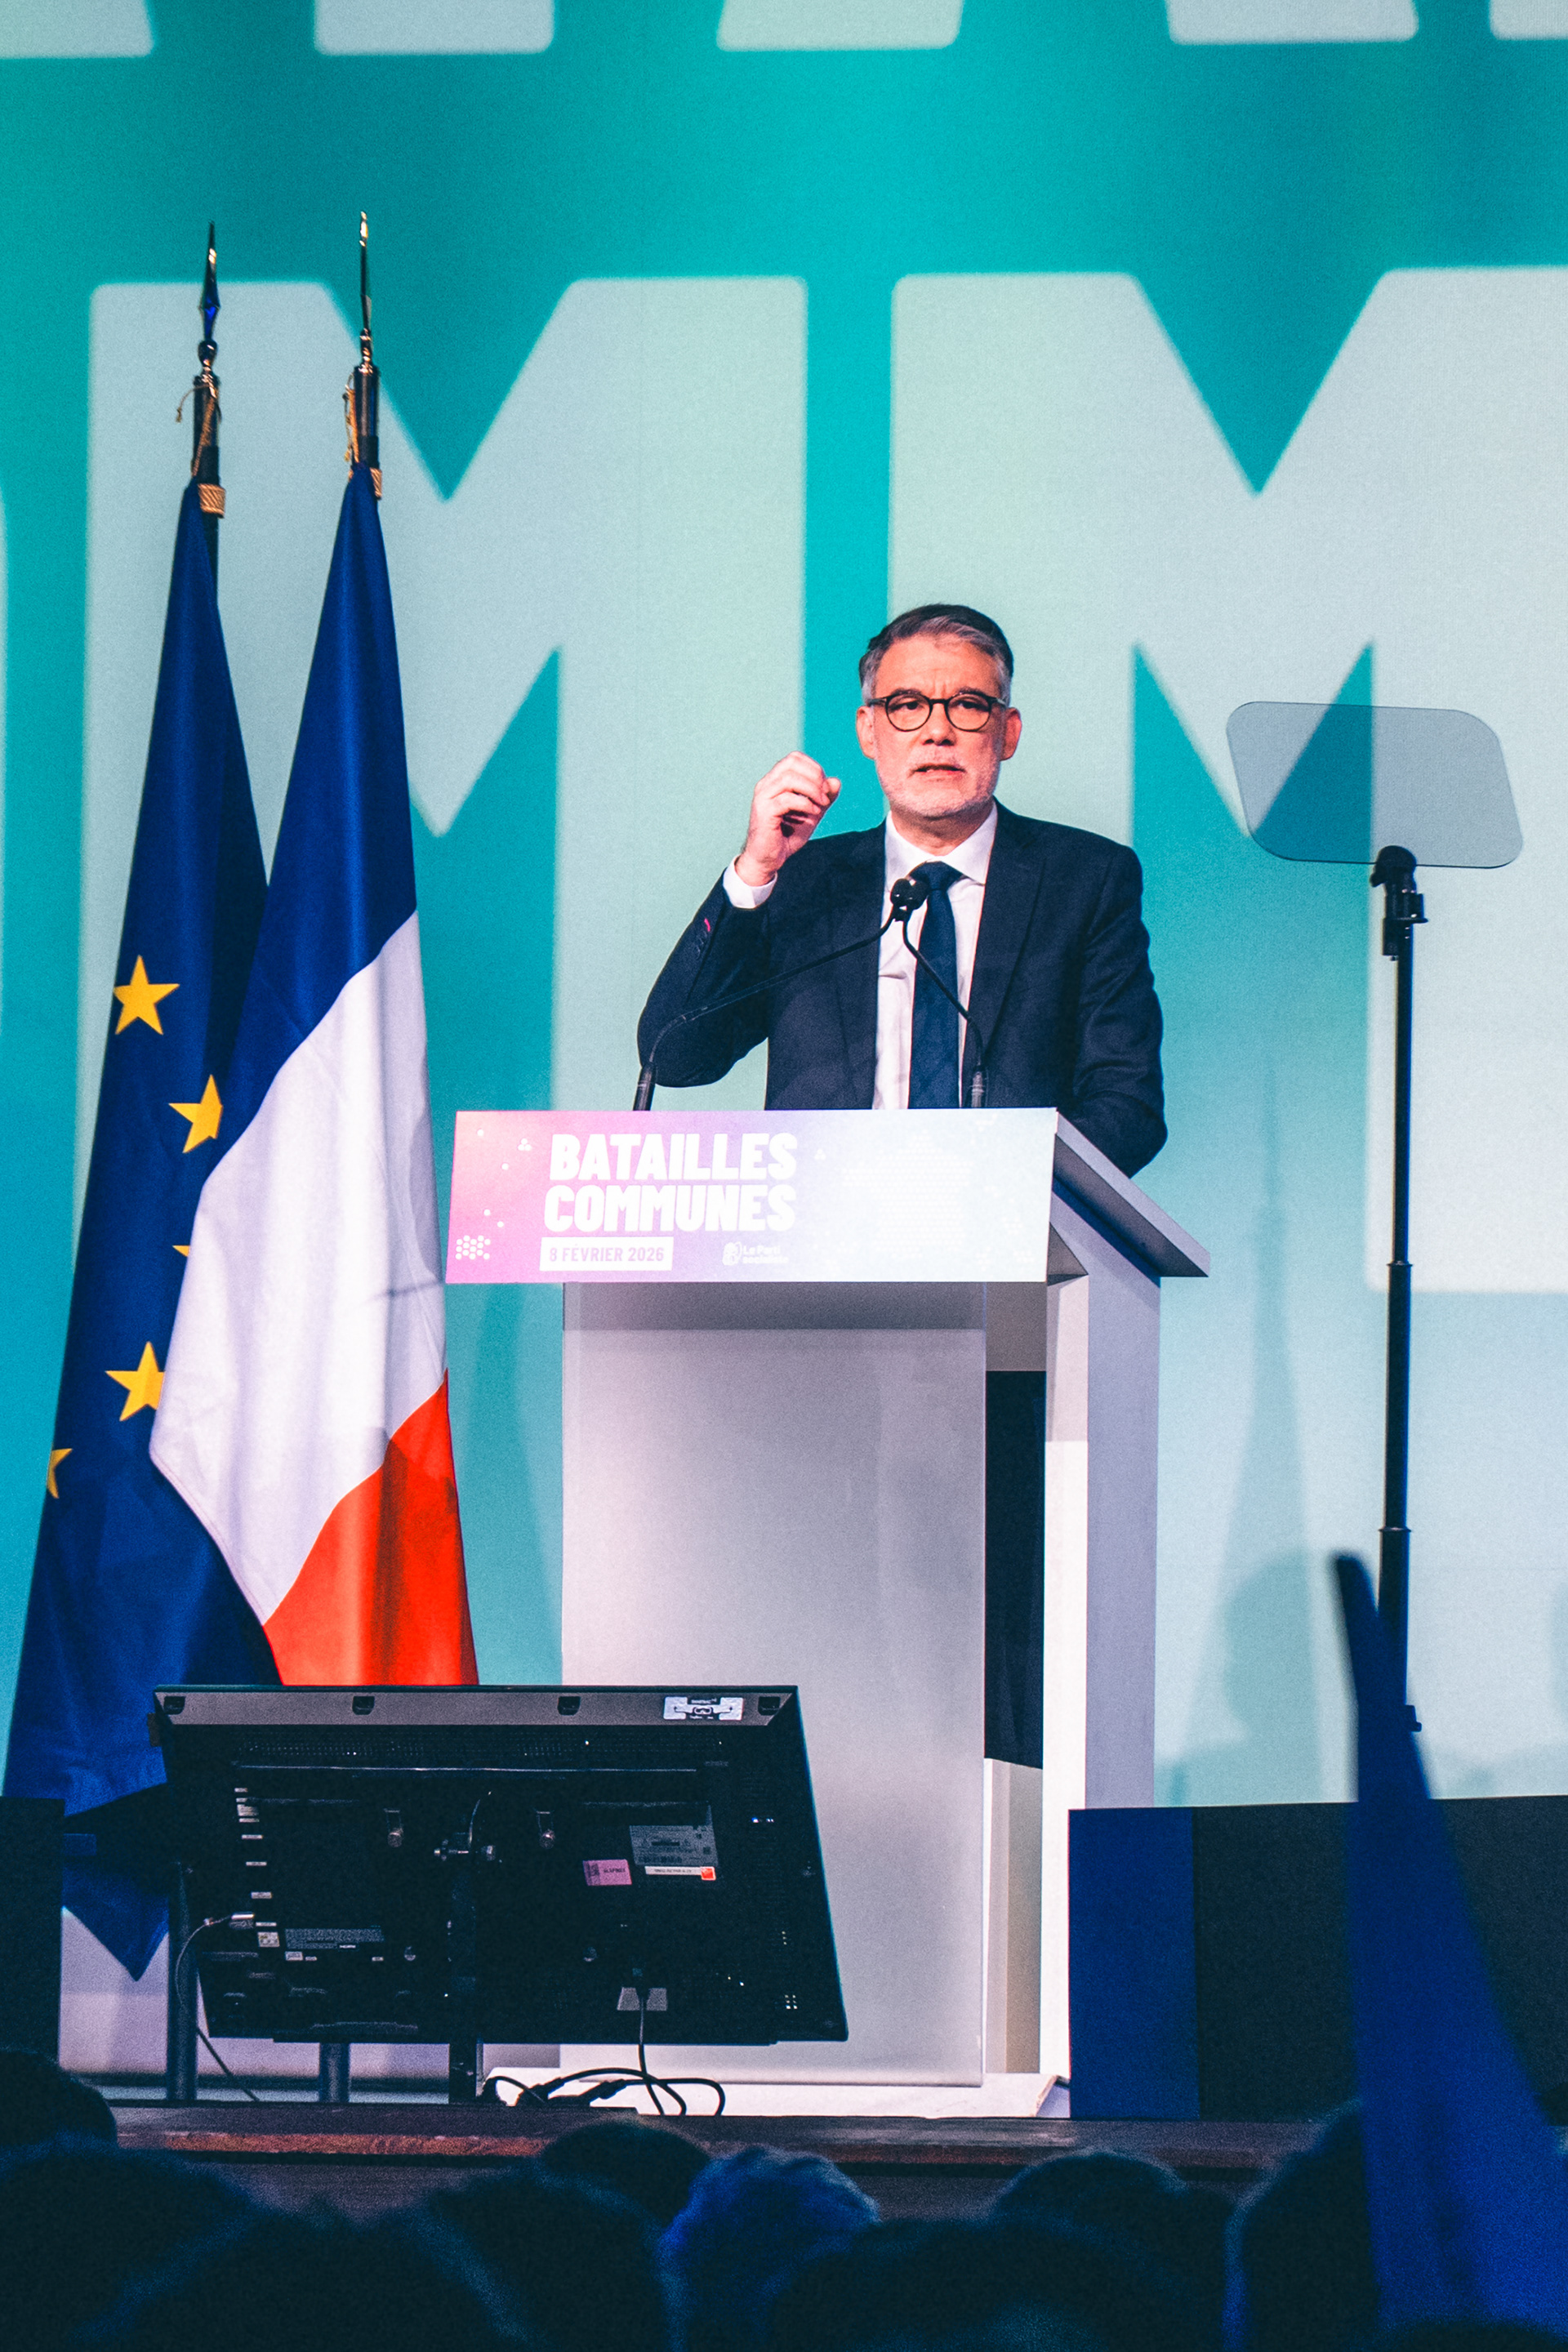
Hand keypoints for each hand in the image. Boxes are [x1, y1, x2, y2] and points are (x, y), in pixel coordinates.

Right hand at [735, 754, 840, 885]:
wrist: (769, 859)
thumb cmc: (787, 835)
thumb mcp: (812, 813)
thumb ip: (824, 797)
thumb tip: (836, 781)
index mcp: (775, 781)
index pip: (794, 758)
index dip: (814, 768)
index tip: (825, 787)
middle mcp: (766, 785)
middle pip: (791, 763)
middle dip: (814, 776)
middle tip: (825, 795)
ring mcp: (762, 797)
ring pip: (789, 778)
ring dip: (811, 789)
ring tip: (821, 804)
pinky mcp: (764, 812)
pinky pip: (787, 799)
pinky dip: (805, 804)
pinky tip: (813, 813)